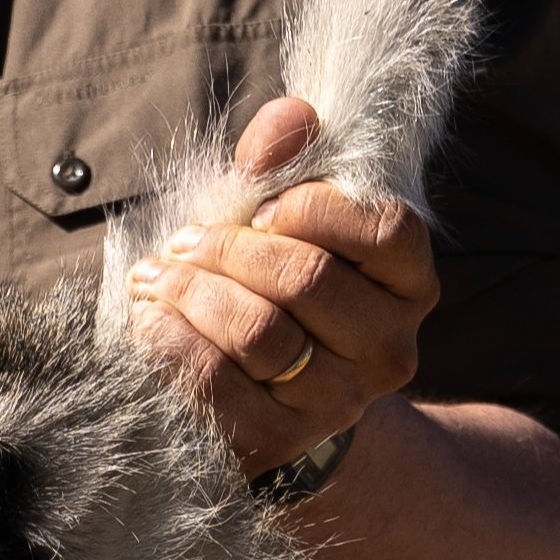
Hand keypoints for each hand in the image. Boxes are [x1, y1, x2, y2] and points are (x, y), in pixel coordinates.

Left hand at [124, 95, 437, 481]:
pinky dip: (173, 342)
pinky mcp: (279, 442)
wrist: (265, 402)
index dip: (311, 207)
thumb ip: (285, 163)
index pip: (385, 230)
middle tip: (184, 241)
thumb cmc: (273, 288)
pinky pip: (217, 383)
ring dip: (193, 292)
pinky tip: (150, 322)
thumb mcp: (281, 218)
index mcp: (409, 284)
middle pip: (308, 278)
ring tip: (157, 278)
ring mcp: (339, 404)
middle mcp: (388, 349)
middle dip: (230, 248)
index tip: (259, 207)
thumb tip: (288, 116)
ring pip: (260, 330)